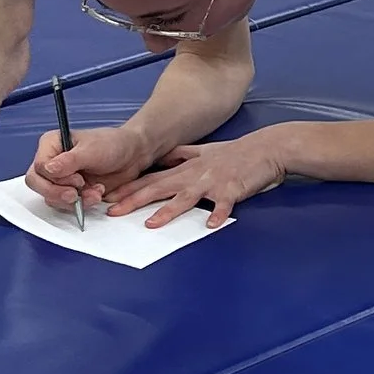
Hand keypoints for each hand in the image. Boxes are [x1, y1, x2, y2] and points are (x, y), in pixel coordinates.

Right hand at [25, 121, 151, 218]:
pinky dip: (82, 204)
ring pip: (51, 198)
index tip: (77, 179)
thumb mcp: (91, 150)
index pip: (39, 167)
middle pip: (38, 184)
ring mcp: (60, 178)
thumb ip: (69, 161)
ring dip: (74, 201)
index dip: (55, 178)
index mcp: (51, 144)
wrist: (132, 156)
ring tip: (95, 192)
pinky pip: (66, 205)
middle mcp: (51, 161)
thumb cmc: (113, 144)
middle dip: (58, 193)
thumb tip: (48, 169)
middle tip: (77, 195)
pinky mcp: (70, 191)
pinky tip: (96, 194)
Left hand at [105, 131, 288, 229]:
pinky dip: (217, 215)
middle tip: (114, 212)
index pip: (151, 179)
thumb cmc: (235, 153)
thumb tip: (163, 158)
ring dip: (168, 210)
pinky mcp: (232, 189)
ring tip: (151, 223)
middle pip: (160, 188)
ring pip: (186, 197)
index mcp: (185, 169)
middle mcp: (194, 174)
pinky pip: (223, 204)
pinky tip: (210, 225)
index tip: (108, 197)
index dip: (129, 188)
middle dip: (135, 200)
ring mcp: (212, 182)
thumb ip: (181, 156)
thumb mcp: (204, 151)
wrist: (265, 148)